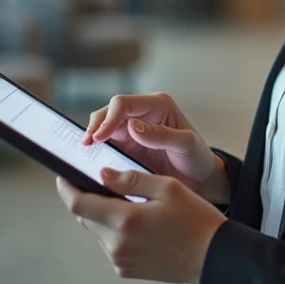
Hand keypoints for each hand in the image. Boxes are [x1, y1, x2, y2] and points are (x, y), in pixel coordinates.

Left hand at [55, 169, 225, 283]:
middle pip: (86, 217)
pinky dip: (115, 230)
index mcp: (125, 220)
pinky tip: (137, 222)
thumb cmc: (196, 220)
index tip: (64, 176)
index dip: (66, 188)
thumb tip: (102, 174)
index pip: (78, 204)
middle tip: (104, 183)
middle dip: (89, 198)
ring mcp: (121, 260)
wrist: (214, 257)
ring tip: (128, 203)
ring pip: (97, 231)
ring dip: (103, 215)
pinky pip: (110, 245)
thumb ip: (131, 179)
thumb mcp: (167, 187)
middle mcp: (118, 244)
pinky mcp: (127, 270)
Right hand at [82, 93, 228, 204]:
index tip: (99, 137)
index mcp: (158, 105)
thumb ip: (161, 135)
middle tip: (85, 146)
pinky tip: (89, 161)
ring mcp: (132, 130)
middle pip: (108, 112)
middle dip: (94, 126)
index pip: (123, 104)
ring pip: (102, 127)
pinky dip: (96, 151)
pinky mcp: (126, 146)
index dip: (108, 118)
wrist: (201, 179)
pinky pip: (105, 145)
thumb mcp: (187, 145)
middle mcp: (142, 113)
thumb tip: (133, 126)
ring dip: (92, 138)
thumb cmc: (198, 158)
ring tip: (83, 153)